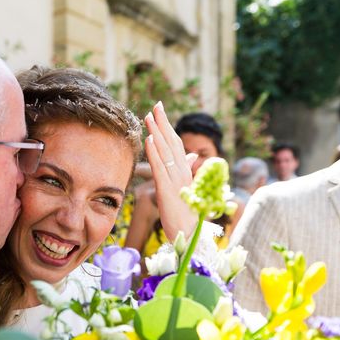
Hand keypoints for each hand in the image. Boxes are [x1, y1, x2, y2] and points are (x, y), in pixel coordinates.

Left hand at [144, 101, 197, 240]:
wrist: (190, 235)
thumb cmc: (187, 214)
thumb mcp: (186, 189)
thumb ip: (186, 170)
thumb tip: (191, 156)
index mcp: (185, 171)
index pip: (176, 144)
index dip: (168, 126)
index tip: (160, 111)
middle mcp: (182, 172)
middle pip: (172, 142)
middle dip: (163, 122)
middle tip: (156, 104)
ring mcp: (176, 180)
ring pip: (165, 151)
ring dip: (157, 132)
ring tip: (148, 116)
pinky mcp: (167, 190)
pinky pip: (160, 168)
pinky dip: (154, 153)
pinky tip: (149, 140)